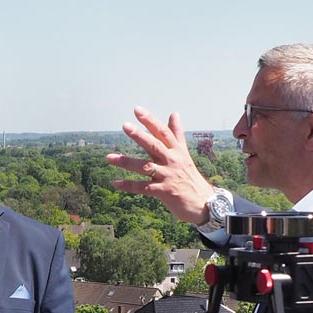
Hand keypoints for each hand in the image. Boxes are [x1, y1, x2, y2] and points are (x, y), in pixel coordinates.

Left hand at [107, 107, 216, 224]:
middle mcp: (172, 161)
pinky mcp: (164, 192)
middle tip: (125, 125)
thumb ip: (176, 134)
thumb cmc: (189, 176)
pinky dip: (129, 185)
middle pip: (154, 145)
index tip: (137, 110)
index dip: (150, 120)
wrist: (203, 202)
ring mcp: (168, 176)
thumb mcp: (184, 153)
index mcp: (176, 150)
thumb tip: (174, 113)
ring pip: (145, 167)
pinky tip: (115, 183)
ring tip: (109, 157)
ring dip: (127, 162)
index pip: (162, 132)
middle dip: (139, 135)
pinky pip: (144, 187)